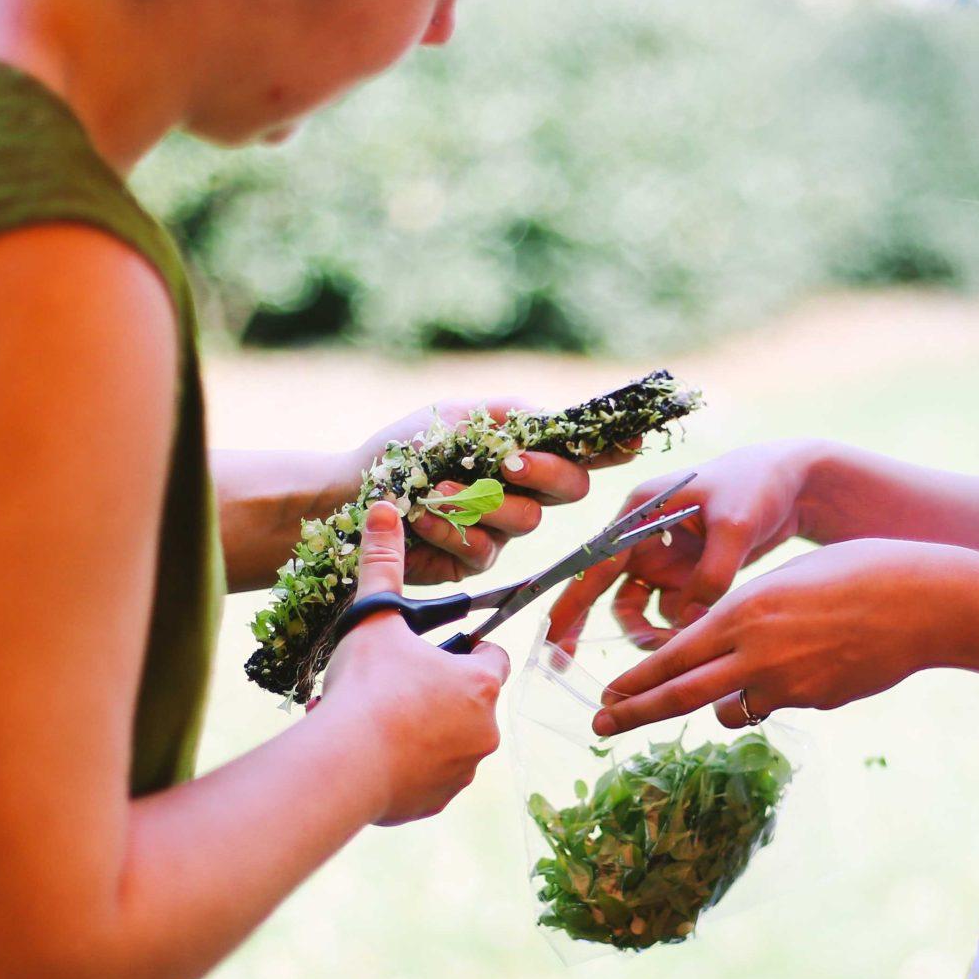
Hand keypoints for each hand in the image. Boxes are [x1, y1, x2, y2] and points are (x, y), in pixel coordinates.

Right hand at [318, 504, 509, 822]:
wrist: (344, 765)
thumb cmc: (367, 686)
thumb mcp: (375, 618)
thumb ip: (384, 564)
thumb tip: (386, 507)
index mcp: (480, 683)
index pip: (494, 656)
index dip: (470, 646)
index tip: (445, 645)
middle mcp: (484, 730)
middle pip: (471, 702)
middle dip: (441, 691)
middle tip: (398, 683)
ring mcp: (462, 772)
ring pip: (450, 743)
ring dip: (424, 732)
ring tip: (380, 721)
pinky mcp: (434, 803)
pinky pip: (427, 780)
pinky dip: (407, 770)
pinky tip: (374, 757)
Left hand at [353, 398, 635, 584]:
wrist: (347, 491)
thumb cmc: (401, 449)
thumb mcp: (455, 417)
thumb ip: (507, 415)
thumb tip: (556, 418)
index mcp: (523, 451)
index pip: (580, 449)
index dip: (612, 448)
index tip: (631, 442)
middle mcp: (522, 491)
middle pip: (571, 488)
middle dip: (546, 474)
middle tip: (510, 464)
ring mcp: (500, 529)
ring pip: (527, 521)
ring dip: (481, 501)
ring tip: (437, 487)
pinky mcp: (472, 563)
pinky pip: (484, 549)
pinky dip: (451, 529)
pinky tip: (422, 516)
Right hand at [545, 442, 820, 651]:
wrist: (794, 482)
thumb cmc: (758, 485)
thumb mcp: (735, 525)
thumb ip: (712, 574)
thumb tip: (689, 622)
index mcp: (641, 510)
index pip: (596, 561)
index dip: (572, 601)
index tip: (553, 636)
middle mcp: (644, 534)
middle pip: (603, 588)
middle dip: (586, 623)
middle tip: (566, 662)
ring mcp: (665, 556)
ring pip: (638, 606)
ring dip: (646, 631)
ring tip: (669, 649)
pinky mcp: (687, 573)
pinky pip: (670, 610)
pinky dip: (678, 627)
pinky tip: (698, 634)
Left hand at [589, 539, 964, 736]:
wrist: (919, 600)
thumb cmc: (853, 573)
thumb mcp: (783, 583)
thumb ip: (743, 618)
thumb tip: (717, 655)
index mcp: (742, 611)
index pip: (672, 655)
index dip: (636, 680)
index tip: (607, 697)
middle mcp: (755, 650)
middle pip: (680, 694)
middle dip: (635, 713)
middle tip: (599, 728)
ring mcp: (786, 682)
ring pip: (729, 710)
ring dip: (721, 706)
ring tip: (744, 681)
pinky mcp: (814, 701)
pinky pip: (774, 706)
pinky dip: (774, 695)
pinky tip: (810, 665)